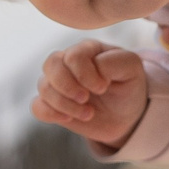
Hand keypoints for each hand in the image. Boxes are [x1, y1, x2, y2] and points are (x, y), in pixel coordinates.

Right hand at [32, 40, 147, 147]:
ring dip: (65, 104)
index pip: (73, 56)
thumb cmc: (128, 87)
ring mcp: (58, 83)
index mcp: (87, 50)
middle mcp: (68, 62)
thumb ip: (115, 62)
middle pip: (51, 65)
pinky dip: (51, 114)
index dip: (85, 75)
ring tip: (88, 113)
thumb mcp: (131, 69)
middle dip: (68, 87)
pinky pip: (37, 106)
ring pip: (43, 86)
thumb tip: (94, 70)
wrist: (126, 116)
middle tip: (87, 100)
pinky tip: (69, 119)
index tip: (103, 87)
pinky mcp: (53, 104)